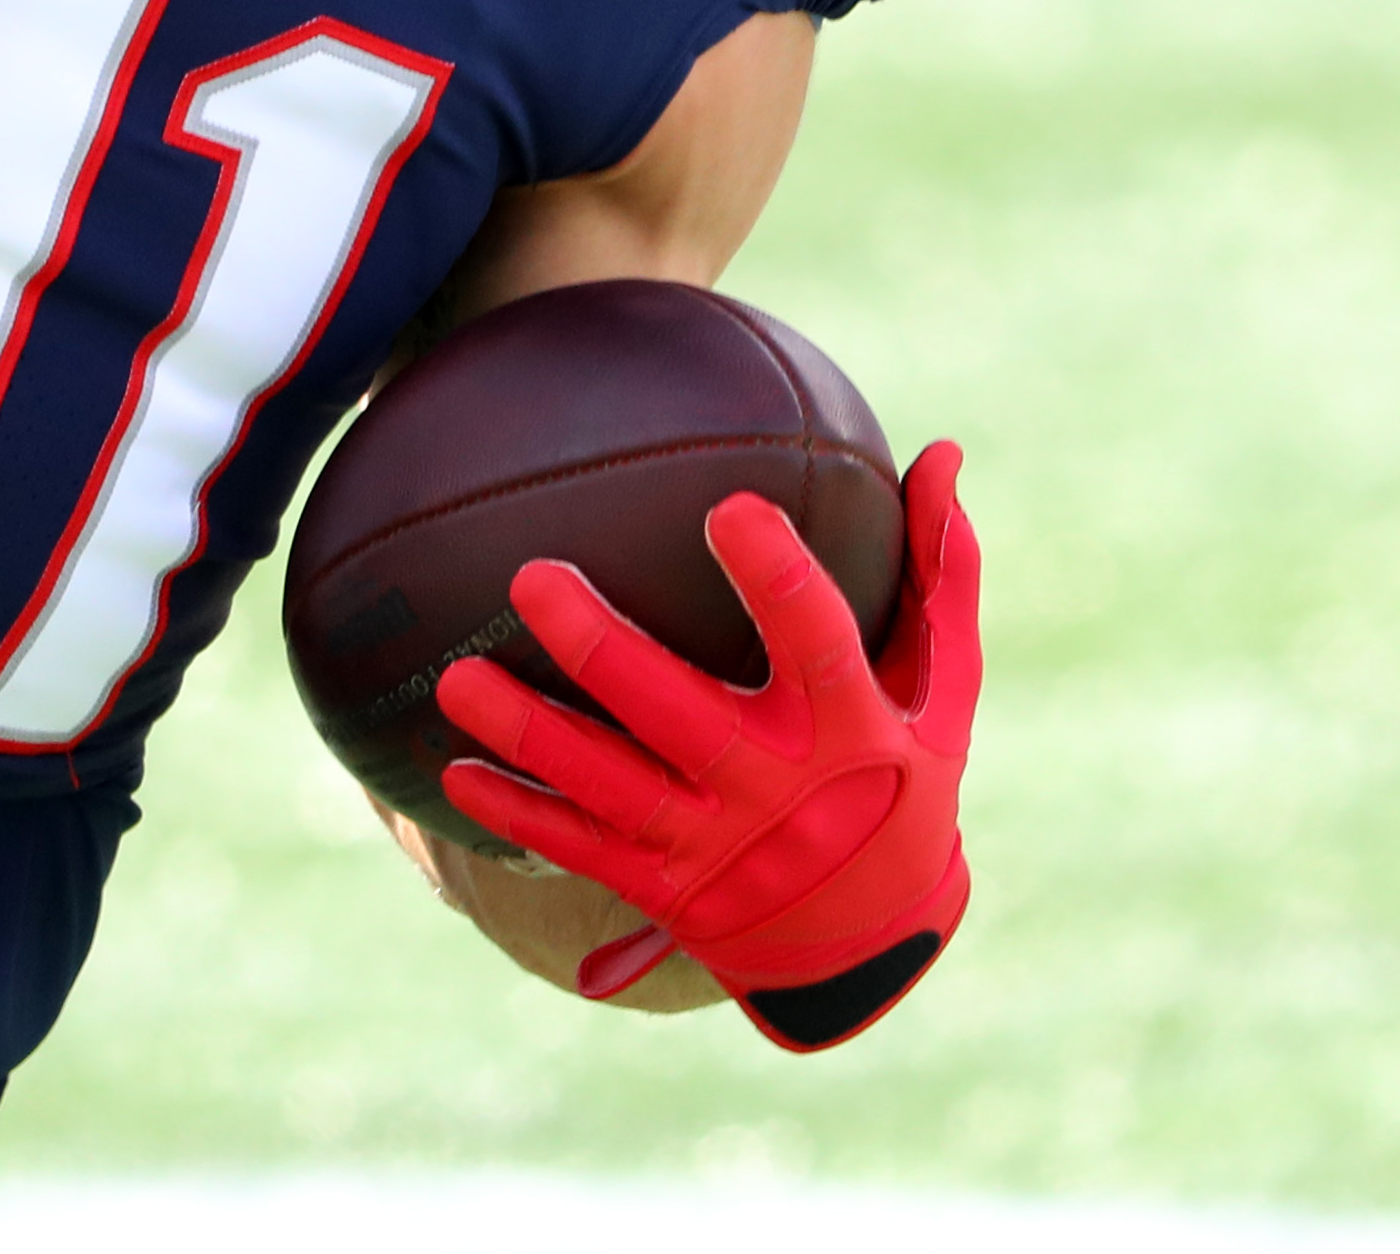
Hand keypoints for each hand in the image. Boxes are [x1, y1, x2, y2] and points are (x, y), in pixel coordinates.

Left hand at [437, 439, 978, 1050]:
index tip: (728, 508)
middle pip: (677, 714)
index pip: (816, 644)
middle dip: (600, 650)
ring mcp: (711, 843)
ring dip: (527, 733)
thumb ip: (941, 573)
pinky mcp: (663, 887)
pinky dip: (517, 815)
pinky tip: (455, 774)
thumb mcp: (943, 694)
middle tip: (532, 576)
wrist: (867, 948)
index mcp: (850, 730)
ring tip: (456, 677)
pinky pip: (579, 849)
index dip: (775, 581)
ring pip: (606, 784)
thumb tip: (945, 452)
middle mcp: (774, 789)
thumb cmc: (903, 786)